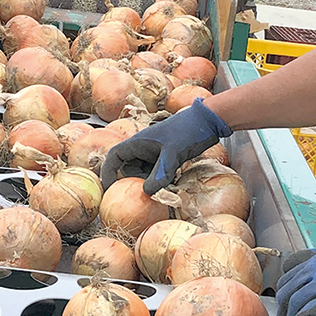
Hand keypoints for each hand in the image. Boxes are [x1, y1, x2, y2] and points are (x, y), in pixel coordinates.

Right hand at [100, 98, 231, 192]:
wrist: (207, 122)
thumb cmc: (187, 131)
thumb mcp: (173, 154)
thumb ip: (160, 174)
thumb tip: (146, 193)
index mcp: (138, 142)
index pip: (115, 157)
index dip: (108, 172)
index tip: (108, 189)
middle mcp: (144, 147)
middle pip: (129, 169)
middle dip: (135, 182)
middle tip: (146, 193)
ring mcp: (155, 152)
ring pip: (144, 173)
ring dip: (150, 182)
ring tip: (163, 188)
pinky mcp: (167, 157)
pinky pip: (157, 173)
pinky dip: (161, 180)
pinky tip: (172, 184)